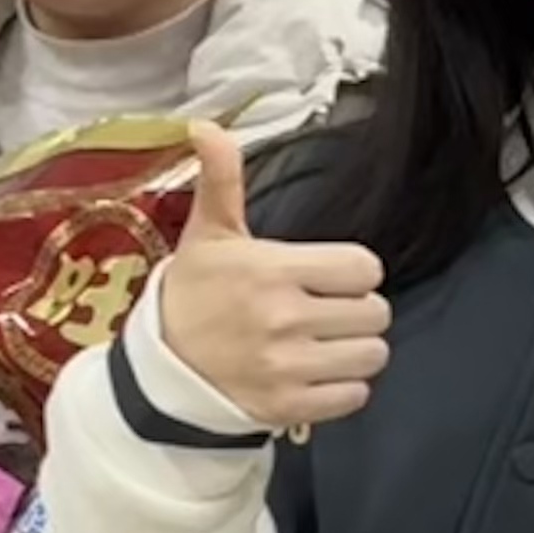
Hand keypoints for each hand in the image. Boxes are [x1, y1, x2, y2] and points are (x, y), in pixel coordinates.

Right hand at [149, 122, 389, 432]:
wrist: (157, 371)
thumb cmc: (191, 296)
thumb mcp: (207, 235)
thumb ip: (221, 179)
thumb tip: (206, 125)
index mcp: (272, 270)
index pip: (364, 268)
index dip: (351, 271)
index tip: (327, 277)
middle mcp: (284, 319)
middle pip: (376, 312)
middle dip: (356, 310)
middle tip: (325, 311)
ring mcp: (287, 367)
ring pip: (372, 355)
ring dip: (354, 350)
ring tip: (323, 343)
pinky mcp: (289, 407)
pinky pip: (354, 396)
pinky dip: (341, 388)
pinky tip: (313, 373)